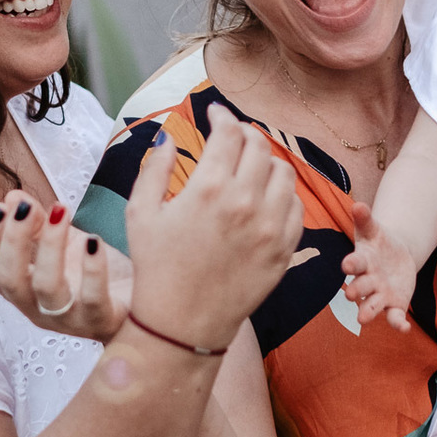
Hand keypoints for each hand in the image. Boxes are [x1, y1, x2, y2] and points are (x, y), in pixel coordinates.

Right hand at [0, 197, 132, 342]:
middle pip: (10, 280)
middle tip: (25, 208)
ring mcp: (69, 319)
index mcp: (22, 290)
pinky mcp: (103, 320)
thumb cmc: (93, 277)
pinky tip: (94, 241)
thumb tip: (12, 197)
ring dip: (50, 245)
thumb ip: (36, 222)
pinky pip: (94, 299)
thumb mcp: (62, 244)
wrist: (143, 307)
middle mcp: (39, 308)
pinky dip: (93, 269)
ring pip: (47, 288)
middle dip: (13, 240)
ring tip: (60, 211)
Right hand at [125, 106, 303, 348]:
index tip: (214, 113)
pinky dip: (282, 195)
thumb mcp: (141, 213)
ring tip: (249, 167)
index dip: (221, 115)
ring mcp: (270, 227)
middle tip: (231, 138)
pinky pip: (296, 207)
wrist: (182, 323)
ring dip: (266, 162)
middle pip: (259, 146)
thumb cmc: (156, 267)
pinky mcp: (284, 250)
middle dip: (243, 134)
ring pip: (283, 173)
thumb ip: (155, 168)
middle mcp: (245, 203)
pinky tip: (264, 198)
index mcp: (208, 188)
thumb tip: (167, 136)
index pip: (228, 133)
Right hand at [342, 201, 417, 330]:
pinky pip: (394, 317)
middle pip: (360, 288)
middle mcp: (367, 281)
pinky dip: (397, 324)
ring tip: (362, 319)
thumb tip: (358, 204)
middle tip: (350, 294)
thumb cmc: (378, 243)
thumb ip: (365, 219)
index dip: (351, 264)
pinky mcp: (394, 305)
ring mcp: (379, 295)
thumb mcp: (374, 229)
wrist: (395, 256)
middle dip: (356, 291)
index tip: (347, 264)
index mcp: (362, 261)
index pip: (355, 263)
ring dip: (367, 312)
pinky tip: (404, 328)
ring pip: (371, 306)